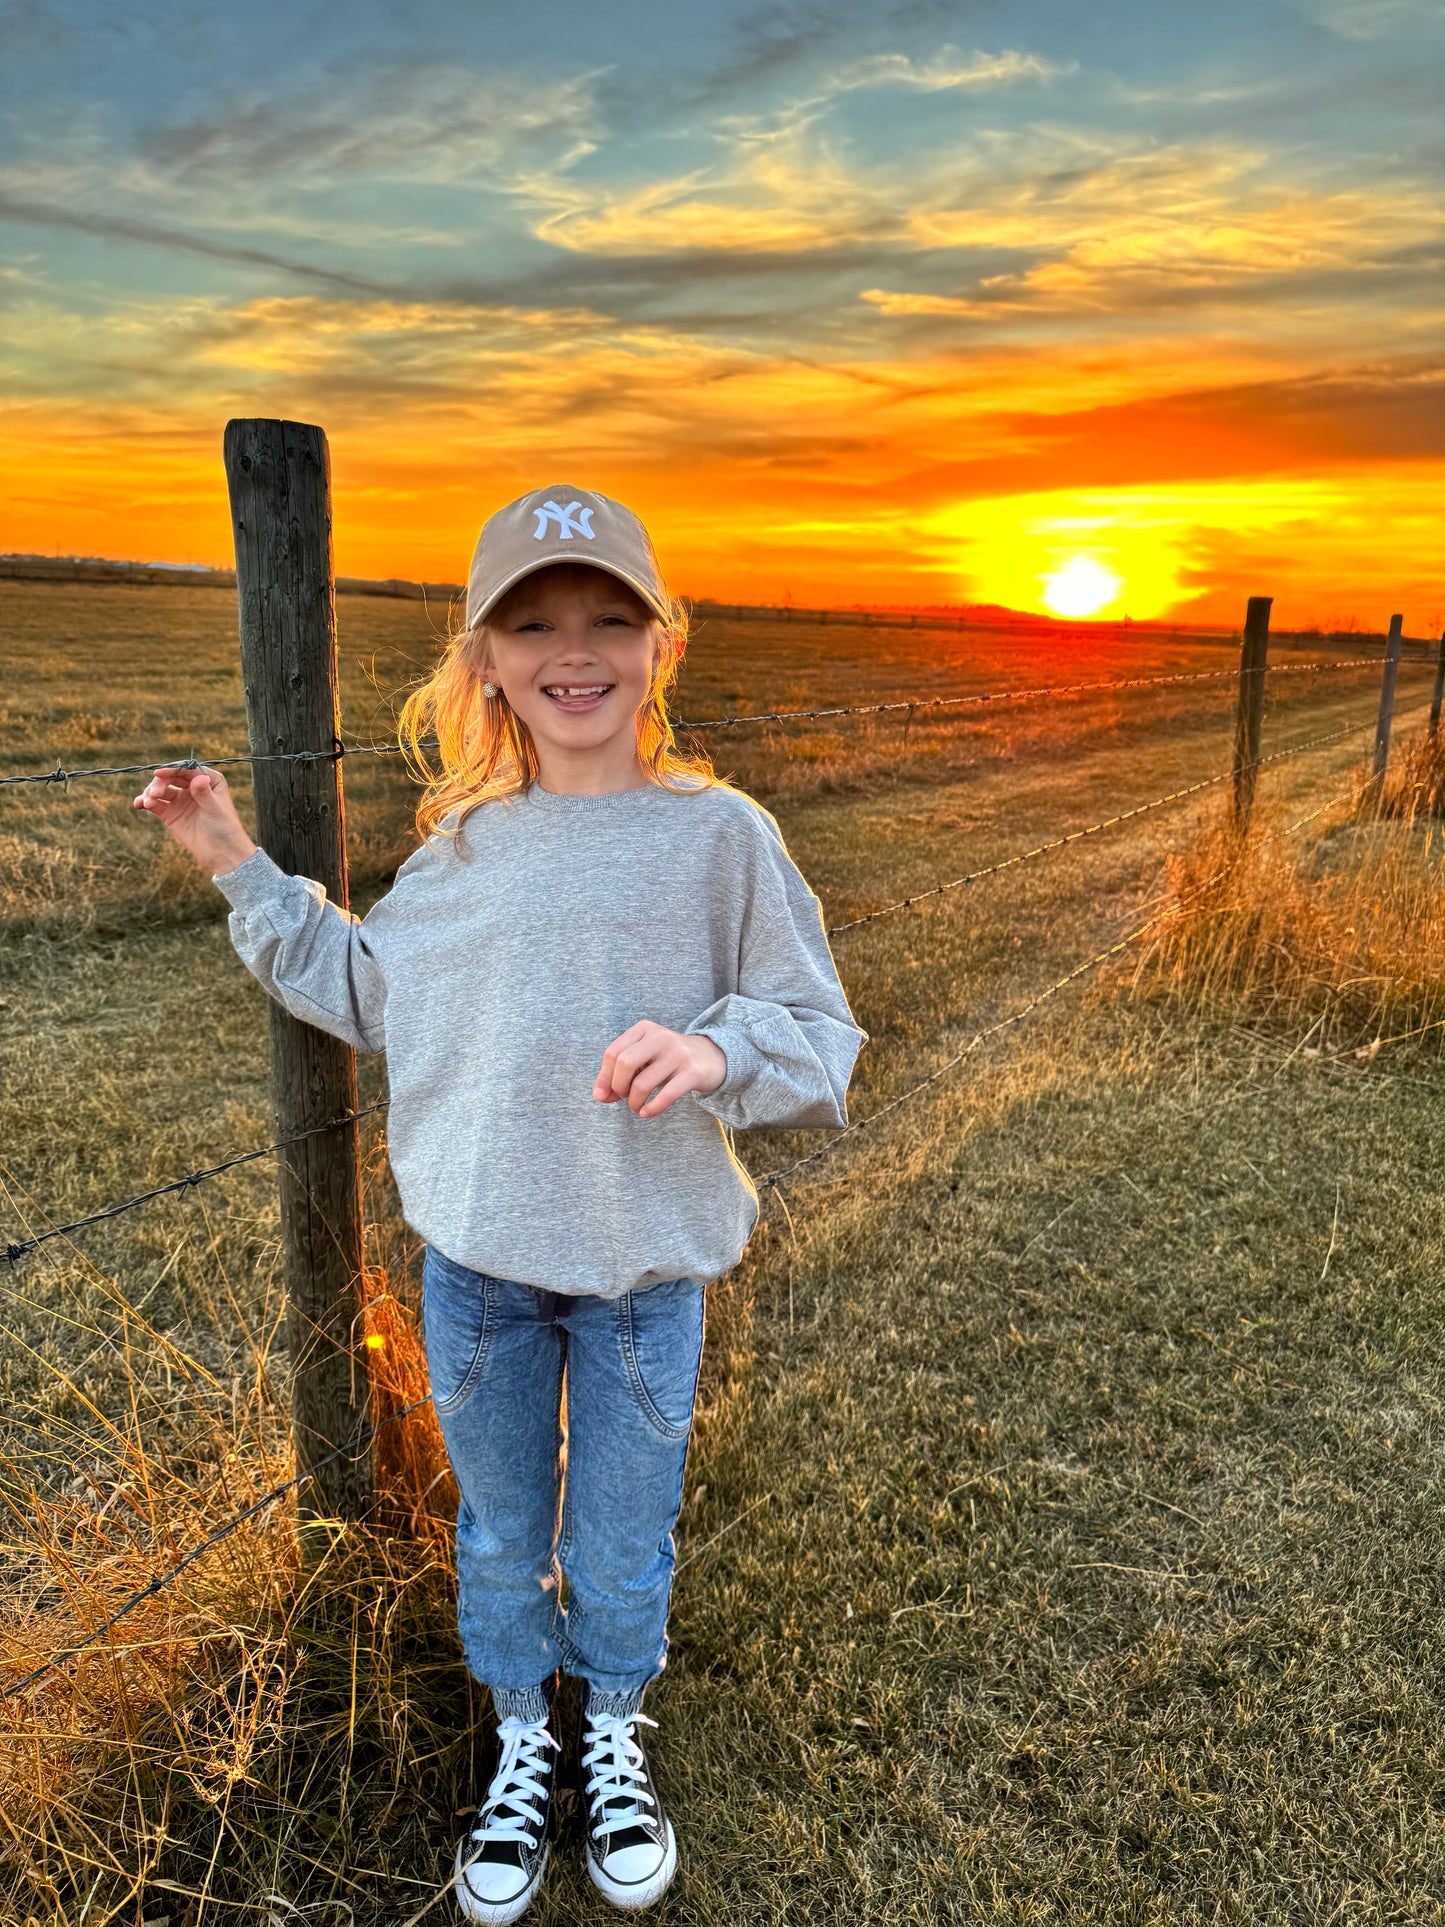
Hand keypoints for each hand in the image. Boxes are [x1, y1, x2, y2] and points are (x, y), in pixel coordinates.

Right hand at [133, 764, 257, 876]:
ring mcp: (181, 799)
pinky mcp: (171, 813)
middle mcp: (194, 786)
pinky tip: (139, 804)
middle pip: (172, 777)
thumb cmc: (225, 830)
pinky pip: (155, 804)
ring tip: (147, 803)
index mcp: (209, 780)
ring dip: (151, 792)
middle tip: (154, 794)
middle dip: (160, 783)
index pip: (188, 770)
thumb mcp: (215, 810)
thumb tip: (198, 778)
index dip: (172, 770)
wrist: (222, 855)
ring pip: (161, 789)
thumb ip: (204, 794)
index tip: (158, 773)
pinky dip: (145, 802)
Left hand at [593, 1021, 727, 1117]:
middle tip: (624, 1097)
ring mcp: (678, 1054)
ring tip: (637, 1107)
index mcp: (644, 1029)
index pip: (612, 1053)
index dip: (604, 1078)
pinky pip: (666, 1095)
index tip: (604, 1095)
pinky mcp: (692, 1072)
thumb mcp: (644, 1059)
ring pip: (642, 1084)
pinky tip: (647, 1112)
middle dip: (618, 1087)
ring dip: (634, 1102)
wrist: (712, 1057)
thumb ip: (619, 1074)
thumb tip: (600, 1096)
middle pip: (624, 1064)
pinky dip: (652, 1108)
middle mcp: (660, 1037)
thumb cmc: (668, 1060)